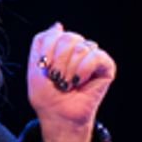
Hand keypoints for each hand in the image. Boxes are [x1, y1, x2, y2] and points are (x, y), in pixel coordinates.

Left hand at [28, 23, 115, 141]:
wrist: (58, 116)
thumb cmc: (46, 96)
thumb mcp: (35, 67)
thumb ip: (43, 42)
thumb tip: (58, 25)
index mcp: (61, 47)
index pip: (54, 34)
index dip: (47, 52)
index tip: (45, 71)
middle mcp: (78, 49)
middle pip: (69, 37)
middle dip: (58, 61)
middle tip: (57, 80)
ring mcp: (92, 57)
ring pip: (81, 47)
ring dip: (69, 70)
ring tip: (67, 84)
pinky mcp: (106, 66)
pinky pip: (96, 56)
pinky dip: (83, 70)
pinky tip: (79, 82)